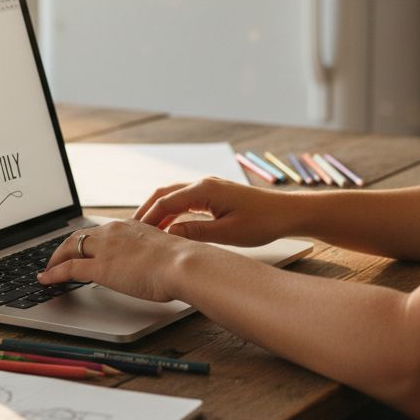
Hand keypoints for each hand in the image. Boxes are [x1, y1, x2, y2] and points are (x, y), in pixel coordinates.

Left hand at [37, 221, 204, 301]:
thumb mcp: (162, 251)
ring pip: (70, 248)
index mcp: (129, 226)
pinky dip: (53, 273)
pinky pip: (69, 269)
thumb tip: (150, 264)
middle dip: (64, 247)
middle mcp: (113, 232)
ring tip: (48, 269)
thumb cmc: (181, 262)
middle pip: (79, 236)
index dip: (86, 241)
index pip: (99, 231)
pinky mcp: (100, 267)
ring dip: (55, 259)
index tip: (81, 248)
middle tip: (56, 258)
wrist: (183, 264)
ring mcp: (105, 249)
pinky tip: (46, 280)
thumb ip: (150, 254)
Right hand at [133, 177, 296, 246]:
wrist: (287, 212)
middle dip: (147, 211)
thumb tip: (169, 236)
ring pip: (174, 196)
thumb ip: (196, 233)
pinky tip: (168, 226)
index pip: (166, 202)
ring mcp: (210, 188)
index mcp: (205, 190)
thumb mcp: (228, 233)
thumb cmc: (262, 222)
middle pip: (165, 194)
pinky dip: (173, 211)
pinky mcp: (215, 195)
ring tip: (145, 230)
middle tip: (132, 230)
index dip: (148, 217)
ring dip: (159, 211)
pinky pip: (186, 200)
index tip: (134, 233)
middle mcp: (204, 184)